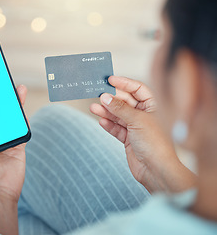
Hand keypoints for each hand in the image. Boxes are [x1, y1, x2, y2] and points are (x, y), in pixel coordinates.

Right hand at [90, 76, 195, 192]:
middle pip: (125, 102)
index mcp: (153, 106)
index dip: (124, 83)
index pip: (137, 89)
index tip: (110, 79)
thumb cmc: (155, 143)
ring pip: (118, 116)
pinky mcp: (128, 139)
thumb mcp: (136, 120)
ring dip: (106, 112)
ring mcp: (135, 127)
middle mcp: (144, 115)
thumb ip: (119, 108)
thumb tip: (105, 97)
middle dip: (112, 99)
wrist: (156, 170)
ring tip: (93, 108)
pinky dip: (108, 125)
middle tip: (98, 95)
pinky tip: (101, 121)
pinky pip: (116, 128)